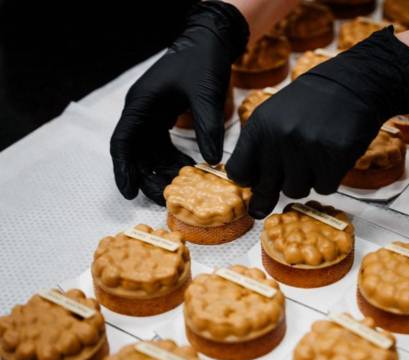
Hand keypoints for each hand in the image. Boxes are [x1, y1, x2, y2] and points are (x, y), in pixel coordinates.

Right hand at [110, 1, 248, 204]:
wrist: (211, 42)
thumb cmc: (202, 62)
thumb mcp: (205, 94)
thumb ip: (208, 127)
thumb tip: (213, 162)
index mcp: (140, 104)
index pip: (123, 143)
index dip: (124, 170)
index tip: (130, 193)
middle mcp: (141, 112)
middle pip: (136, 153)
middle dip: (147, 177)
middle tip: (165, 198)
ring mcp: (153, 115)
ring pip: (150, 152)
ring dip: (162, 170)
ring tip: (181, 188)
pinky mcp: (166, 117)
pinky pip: (164, 145)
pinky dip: (174, 159)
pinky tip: (191, 168)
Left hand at [226, 27, 408, 217]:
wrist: (354, 84)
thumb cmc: (311, 105)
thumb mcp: (274, 118)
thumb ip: (260, 156)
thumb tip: (255, 209)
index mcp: (259, 126)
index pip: (239, 173)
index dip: (252, 179)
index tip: (264, 174)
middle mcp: (279, 137)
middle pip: (269, 187)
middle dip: (282, 179)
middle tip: (298, 158)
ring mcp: (308, 147)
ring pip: (297, 191)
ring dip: (307, 179)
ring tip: (317, 152)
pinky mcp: (335, 156)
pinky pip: (324, 188)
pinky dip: (330, 178)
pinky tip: (333, 155)